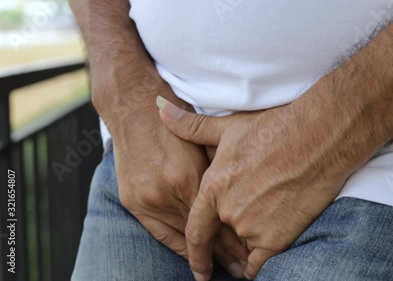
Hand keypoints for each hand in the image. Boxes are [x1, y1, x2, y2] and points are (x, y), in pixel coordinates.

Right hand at [100, 93, 248, 277]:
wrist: (134, 109)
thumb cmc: (176, 124)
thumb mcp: (206, 145)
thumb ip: (219, 176)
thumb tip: (239, 204)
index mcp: (190, 177)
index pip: (217, 221)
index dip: (234, 242)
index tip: (249, 257)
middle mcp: (167, 193)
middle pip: (202, 233)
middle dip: (224, 254)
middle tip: (242, 269)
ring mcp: (148, 199)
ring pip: (181, 236)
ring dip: (201, 254)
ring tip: (220, 269)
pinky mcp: (133, 201)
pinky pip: (159, 233)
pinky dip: (178, 246)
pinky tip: (191, 258)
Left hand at [158, 91, 352, 279]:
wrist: (318, 136)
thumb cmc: (274, 128)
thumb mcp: (229, 127)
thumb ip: (192, 127)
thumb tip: (160, 110)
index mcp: (214, 188)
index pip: (196, 230)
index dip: (195, 254)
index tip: (198, 271)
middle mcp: (228, 211)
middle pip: (225, 236)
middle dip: (231, 238)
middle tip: (247, 229)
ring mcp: (252, 226)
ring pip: (245, 247)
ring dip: (249, 246)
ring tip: (265, 227)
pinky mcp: (277, 237)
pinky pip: (261, 264)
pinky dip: (260, 264)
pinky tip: (264, 256)